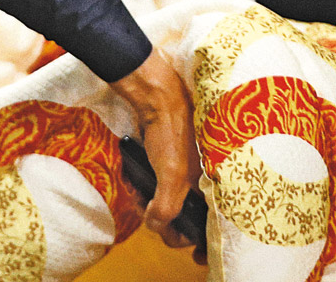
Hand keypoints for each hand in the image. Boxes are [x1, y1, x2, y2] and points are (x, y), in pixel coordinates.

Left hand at [110, 50, 199, 245]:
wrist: (157, 99)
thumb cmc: (171, 136)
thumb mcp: (172, 177)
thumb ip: (166, 208)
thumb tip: (155, 226)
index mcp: (215, 187)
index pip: (211, 225)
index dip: (199, 240)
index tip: (188, 249)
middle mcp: (204, 181)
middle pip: (186, 215)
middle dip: (165, 219)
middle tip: (147, 211)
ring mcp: (186, 170)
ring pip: (169, 199)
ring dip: (150, 202)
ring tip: (136, 195)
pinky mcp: (168, 159)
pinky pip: (157, 182)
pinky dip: (144, 185)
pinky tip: (132, 181)